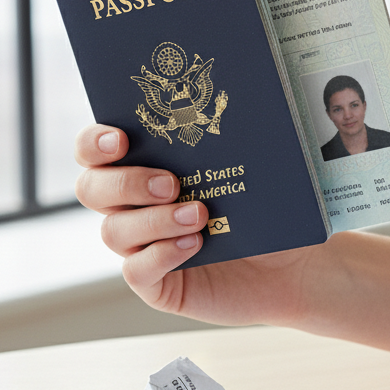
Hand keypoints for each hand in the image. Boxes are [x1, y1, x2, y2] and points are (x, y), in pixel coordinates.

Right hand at [74, 124, 318, 325]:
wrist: (296, 264)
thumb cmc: (269, 210)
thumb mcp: (250, 169)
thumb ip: (222, 141)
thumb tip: (218, 105)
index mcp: (147, 168)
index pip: (94, 151)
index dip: (94, 142)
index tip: (121, 139)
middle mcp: (135, 207)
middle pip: (92, 189)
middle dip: (125, 182)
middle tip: (170, 183)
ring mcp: (143, 247)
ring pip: (114, 230)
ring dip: (153, 220)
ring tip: (198, 216)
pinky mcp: (158, 284)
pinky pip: (137, 271)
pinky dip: (160, 255)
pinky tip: (193, 246)